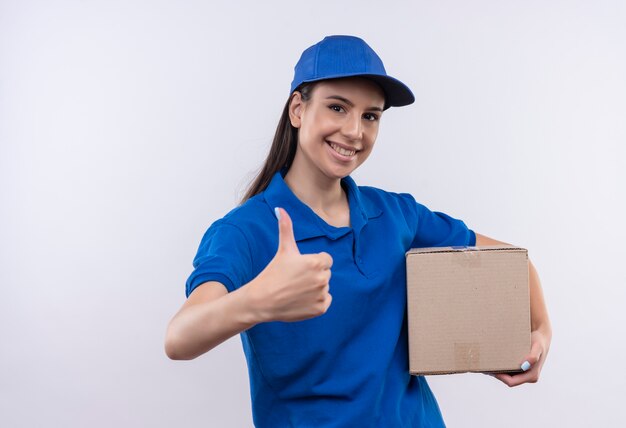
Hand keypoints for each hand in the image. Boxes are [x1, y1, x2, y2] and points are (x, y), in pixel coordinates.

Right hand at [247, 207, 332, 322]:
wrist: (262, 300)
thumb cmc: (273, 273)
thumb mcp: (283, 249)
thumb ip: (286, 227)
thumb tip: (280, 208)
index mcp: (317, 262)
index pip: (326, 260)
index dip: (312, 263)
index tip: (299, 268)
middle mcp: (322, 278)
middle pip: (325, 273)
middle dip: (313, 275)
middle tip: (295, 279)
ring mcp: (322, 294)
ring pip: (324, 287)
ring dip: (314, 289)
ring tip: (296, 290)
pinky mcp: (321, 309)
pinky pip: (325, 301)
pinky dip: (315, 302)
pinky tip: (300, 300)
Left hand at [492, 327, 550, 386]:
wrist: (541, 337)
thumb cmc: (539, 342)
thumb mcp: (538, 347)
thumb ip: (534, 356)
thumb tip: (525, 365)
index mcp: (532, 376)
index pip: (511, 382)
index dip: (500, 378)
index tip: (491, 370)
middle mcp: (528, 377)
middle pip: (508, 380)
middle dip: (497, 375)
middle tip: (485, 367)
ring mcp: (524, 374)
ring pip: (507, 376)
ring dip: (497, 372)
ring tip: (486, 364)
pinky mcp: (520, 368)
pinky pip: (509, 371)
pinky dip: (501, 368)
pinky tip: (493, 361)